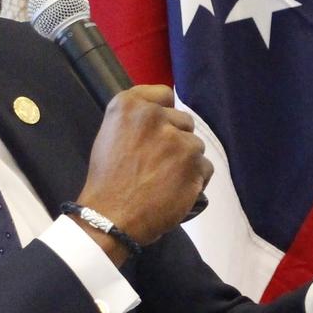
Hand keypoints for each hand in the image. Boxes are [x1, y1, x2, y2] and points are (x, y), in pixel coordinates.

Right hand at [76, 85, 212, 260]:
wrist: (110, 218)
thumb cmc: (107, 181)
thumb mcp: (110, 135)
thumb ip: (136, 119)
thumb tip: (164, 114)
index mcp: (128, 105)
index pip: (164, 95)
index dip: (164, 114)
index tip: (158, 130)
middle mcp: (154, 116)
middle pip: (184, 121)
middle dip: (176, 140)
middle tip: (158, 163)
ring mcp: (177, 139)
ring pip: (196, 145)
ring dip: (186, 162)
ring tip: (165, 180)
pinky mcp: (193, 163)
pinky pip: (205, 167)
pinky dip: (196, 180)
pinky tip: (176, 191)